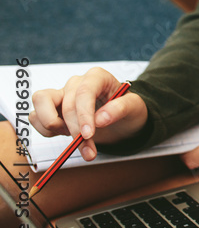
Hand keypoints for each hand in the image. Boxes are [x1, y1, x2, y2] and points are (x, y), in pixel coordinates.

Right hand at [29, 67, 148, 159]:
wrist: (122, 121)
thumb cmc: (128, 110)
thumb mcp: (134, 108)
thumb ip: (120, 109)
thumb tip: (100, 119)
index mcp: (97, 77)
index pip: (83, 92)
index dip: (83, 114)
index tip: (88, 134)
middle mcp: (76, 83)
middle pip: (66, 105)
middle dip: (75, 131)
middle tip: (88, 150)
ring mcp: (61, 94)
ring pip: (41, 103)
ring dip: (54, 128)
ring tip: (75, 138)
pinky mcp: (51, 108)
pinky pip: (36, 117)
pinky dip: (46, 130)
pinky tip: (65, 135)